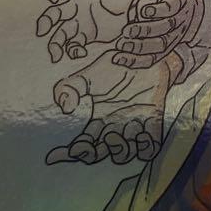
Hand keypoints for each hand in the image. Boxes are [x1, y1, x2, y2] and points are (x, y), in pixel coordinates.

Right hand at [35, 0, 134, 61]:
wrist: (137, 5)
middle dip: (46, 20)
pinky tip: (80, 52)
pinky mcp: (86, 35)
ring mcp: (78, 21)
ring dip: (54, 44)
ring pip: (59, 33)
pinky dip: (73, 50)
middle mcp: (74, 5)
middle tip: (42, 30)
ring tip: (56, 55)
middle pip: (54, 13)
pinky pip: (74, 44)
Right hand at [45, 50, 174, 165]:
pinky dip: (145, 148)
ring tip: (123, 131)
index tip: (57, 155)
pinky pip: (150, 149)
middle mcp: (115, 127)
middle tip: (104, 135)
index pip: (82, 144)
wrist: (146, 55)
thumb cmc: (117, 66)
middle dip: (95, 153)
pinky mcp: (153, 123)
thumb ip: (70, 88)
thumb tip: (66, 108)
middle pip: (100, 154)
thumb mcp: (88, 75)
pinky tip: (142, 133)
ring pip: (124, 154)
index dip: (70, 153)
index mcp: (98, 120)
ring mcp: (134, 127)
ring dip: (121, 149)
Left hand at [99, 0, 205, 68]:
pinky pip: (153, 59)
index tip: (144, 10)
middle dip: (146, 30)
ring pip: (160, 46)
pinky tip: (119, 58)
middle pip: (167, 28)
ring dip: (140, 47)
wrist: (178, 4)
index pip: (174, 5)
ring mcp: (174, 35)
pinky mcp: (165, 49)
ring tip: (122, 44)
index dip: (161, 9)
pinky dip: (136, 61)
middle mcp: (181, 18)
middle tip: (127, 30)